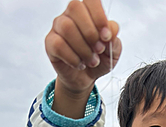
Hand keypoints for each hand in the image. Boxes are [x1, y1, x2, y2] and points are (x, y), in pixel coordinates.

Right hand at [45, 0, 121, 116]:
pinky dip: (73, 58)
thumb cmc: (99, 60)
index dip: (99, 17)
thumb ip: (114, 40)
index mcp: (87, 12)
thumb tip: (111, 30)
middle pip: (75, 8)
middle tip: (99, 50)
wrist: (85, 79)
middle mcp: (70, 15)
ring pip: (67, 27)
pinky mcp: (50, 43)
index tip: (107, 37)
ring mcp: (58, 27)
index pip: (91, 0)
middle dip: (90, 32)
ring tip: (92, 61)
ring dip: (83, 48)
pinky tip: (80, 64)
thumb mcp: (112, 53)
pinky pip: (58, 45)